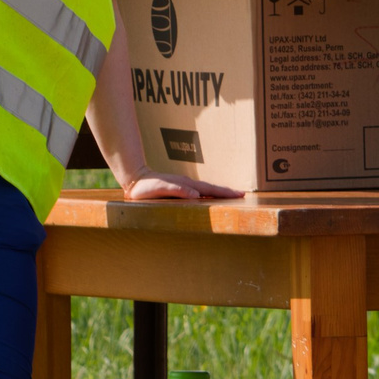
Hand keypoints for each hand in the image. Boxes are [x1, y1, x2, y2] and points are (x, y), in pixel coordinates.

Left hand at [120, 171, 243, 201]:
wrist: (135, 180)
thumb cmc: (145, 187)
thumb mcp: (160, 188)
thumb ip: (177, 190)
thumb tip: (196, 194)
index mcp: (186, 185)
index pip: (210, 189)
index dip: (225, 192)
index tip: (240, 194)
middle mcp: (188, 185)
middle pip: (212, 188)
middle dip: (227, 192)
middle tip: (243, 195)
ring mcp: (185, 186)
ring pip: (206, 190)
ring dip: (219, 193)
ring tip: (231, 197)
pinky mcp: (180, 189)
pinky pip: (199, 192)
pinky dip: (209, 194)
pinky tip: (210, 198)